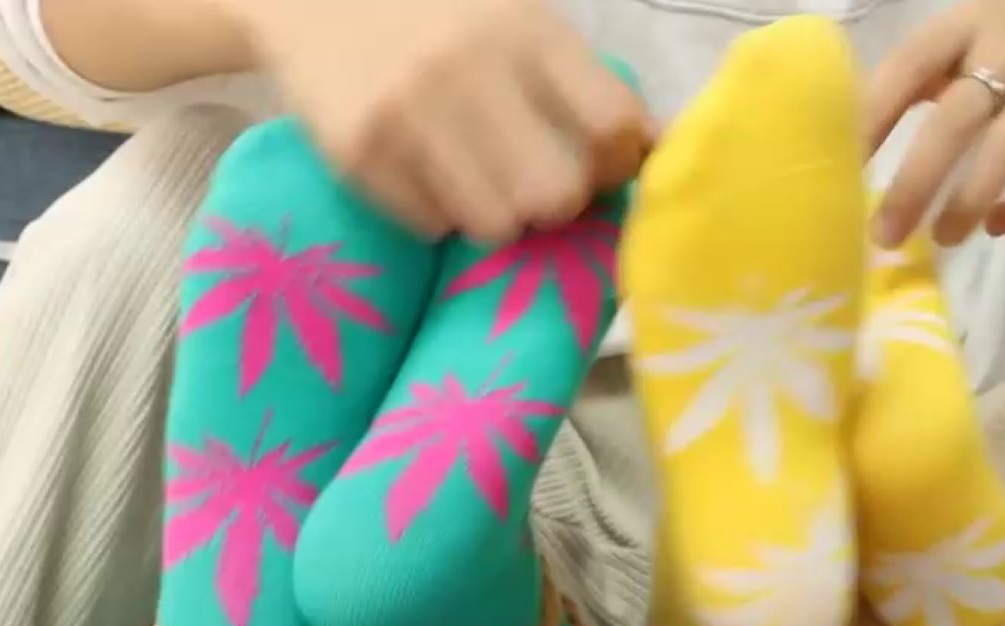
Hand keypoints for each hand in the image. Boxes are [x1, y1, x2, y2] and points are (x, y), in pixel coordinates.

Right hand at [229, 0, 652, 242]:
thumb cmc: (432, 8)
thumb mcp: (512, 13)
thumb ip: (573, 75)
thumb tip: (648, 147)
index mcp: (523, 29)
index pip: (611, 123)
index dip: (622, 161)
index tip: (606, 164)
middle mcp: (468, 71)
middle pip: (557, 193)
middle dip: (559, 202)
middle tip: (540, 185)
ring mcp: (408, 115)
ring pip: (496, 224)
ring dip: (500, 215)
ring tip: (482, 182)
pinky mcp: (357, 153)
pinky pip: (431, 224)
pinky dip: (439, 211)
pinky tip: (428, 172)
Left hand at [866, 0, 1004, 246]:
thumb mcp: (970, 28)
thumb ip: (925, 73)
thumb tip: (858, 135)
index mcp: (965, 25)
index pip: (908, 69)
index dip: (873, 118)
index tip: (845, 170)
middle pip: (954, 122)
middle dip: (915, 184)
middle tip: (886, 234)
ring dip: (967, 202)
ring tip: (942, 238)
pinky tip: (1000, 226)